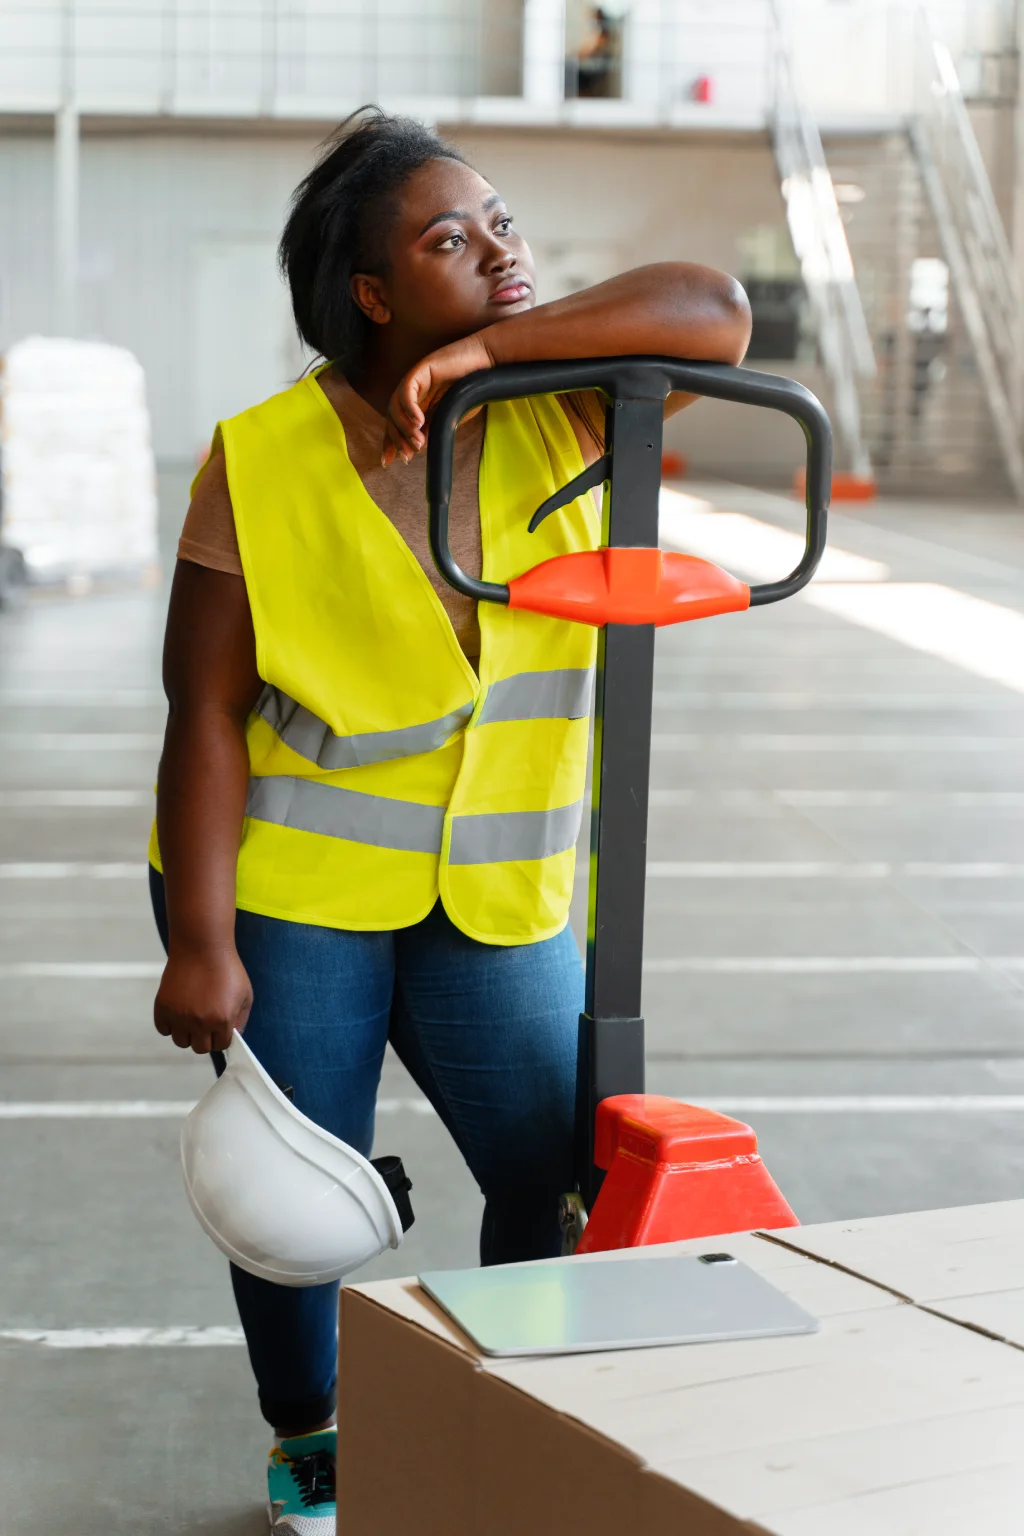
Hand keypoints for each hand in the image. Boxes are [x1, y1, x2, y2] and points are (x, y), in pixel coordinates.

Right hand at [154, 946, 252, 1053]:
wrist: (202, 946)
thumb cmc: (226, 968)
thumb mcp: (245, 994)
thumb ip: (241, 1020)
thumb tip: (233, 1037)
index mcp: (222, 1020)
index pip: (221, 1046)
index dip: (221, 1037)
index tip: (220, 1028)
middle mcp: (200, 1022)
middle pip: (201, 1048)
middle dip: (205, 1038)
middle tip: (206, 1023)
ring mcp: (179, 1016)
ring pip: (181, 1042)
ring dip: (187, 1034)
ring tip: (192, 1017)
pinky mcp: (163, 1007)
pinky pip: (163, 1030)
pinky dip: (169, 1025)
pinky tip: (178, 1012)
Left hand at [381, 332, 493, 466]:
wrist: (488, 367)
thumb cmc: (472, 391)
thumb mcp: (450, 417)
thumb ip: (434, 429)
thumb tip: (418, 447)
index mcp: (418, 404)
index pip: (397, 424)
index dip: (390, 442)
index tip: (388, 462)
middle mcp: (413, 393)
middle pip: (392, 417)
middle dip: (397, 438)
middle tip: (408, 455)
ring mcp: (415, 380)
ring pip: (396, 405)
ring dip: (405, 427)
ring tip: (418, 441)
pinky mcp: (421, 370)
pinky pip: (408, 390)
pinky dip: (410, 408)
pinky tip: (419, 421)